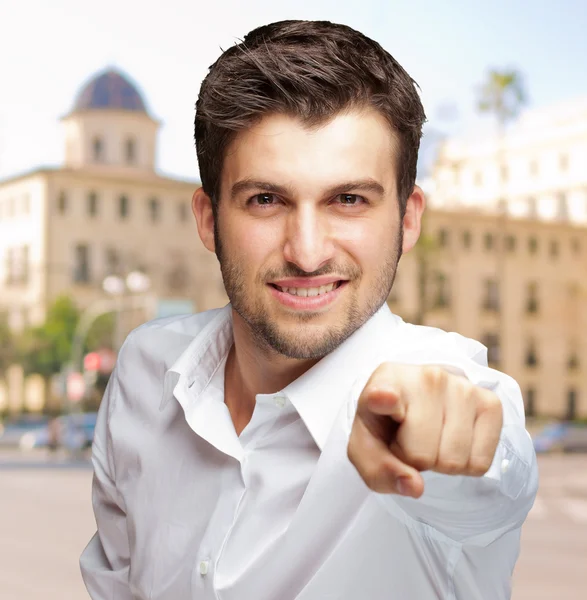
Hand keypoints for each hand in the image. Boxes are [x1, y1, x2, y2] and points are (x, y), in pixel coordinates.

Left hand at [347, 363, 502, 497]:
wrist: (416, 402)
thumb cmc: (388, 425)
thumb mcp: (367, 449)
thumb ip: (379, 471)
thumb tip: (414, 486)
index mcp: (384, 382)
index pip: (383, 391)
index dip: (382, 397)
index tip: (381, 397)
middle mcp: (426, 378)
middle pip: (422, 454)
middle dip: (415, 460)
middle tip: (411, 440)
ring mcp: (461, 386)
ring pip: (454, 460)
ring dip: (441, 461)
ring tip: (431, 437)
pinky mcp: (490, 402)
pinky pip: (480, 462)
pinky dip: (466, 463)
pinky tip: (453, 438)